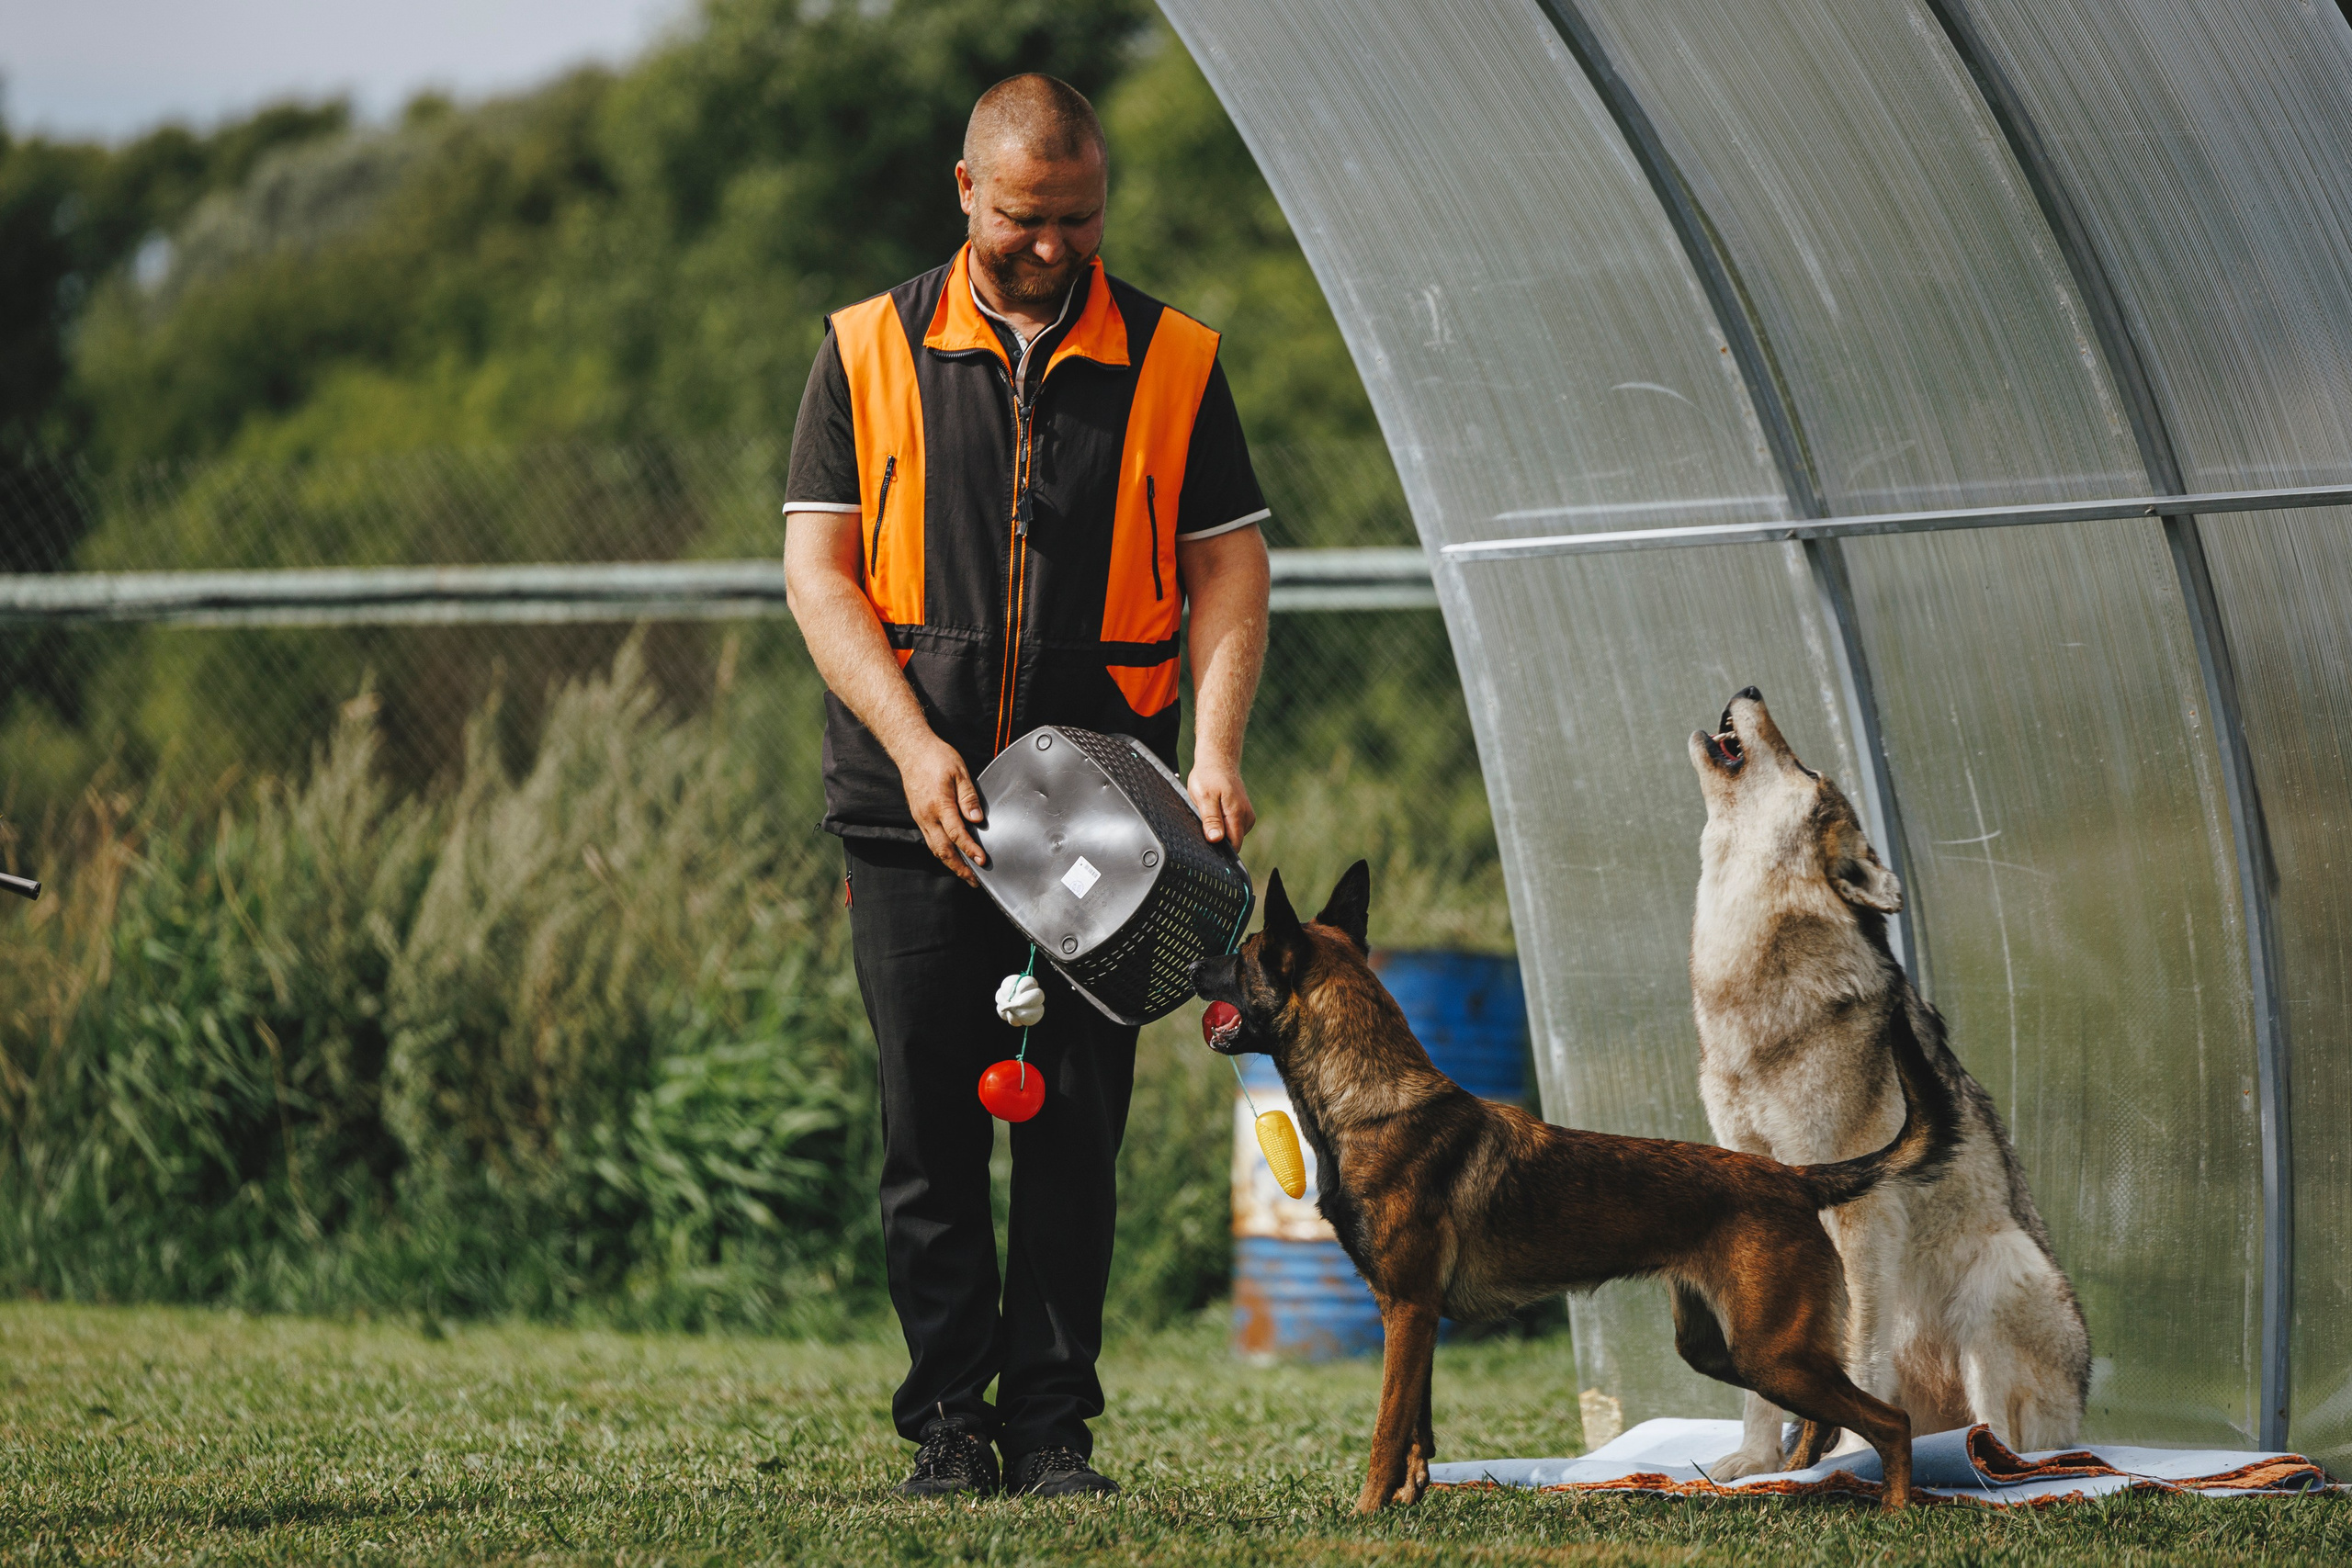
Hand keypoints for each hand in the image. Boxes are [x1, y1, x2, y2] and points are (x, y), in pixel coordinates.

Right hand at [900, 737, 986, 884]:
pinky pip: (930, 840)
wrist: (912, 750)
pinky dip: (941, 852)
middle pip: (943, 850)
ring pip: (935, 848)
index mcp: (940, 804)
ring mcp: (921, 817)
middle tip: (973, 880)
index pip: (957, 834)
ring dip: (950, 864)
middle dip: (959, 867)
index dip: (970, 850)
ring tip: (965, 874)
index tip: (982, 861)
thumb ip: (969, 797)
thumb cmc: (936, 757)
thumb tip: (977, 819)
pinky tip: (951, 856)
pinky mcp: (918, 816)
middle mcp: (927, 815)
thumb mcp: (959, 772)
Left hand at [1187, 758, 1255, 845]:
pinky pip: (1233, 827)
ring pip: (1232, 835)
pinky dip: (1222, 823)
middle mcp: (1246, 817)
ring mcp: (1247, 815)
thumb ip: (1211, 820)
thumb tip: (1215, 839)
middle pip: (1232, 842)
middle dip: (1217, 837)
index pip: (1233, 846)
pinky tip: (1215, 811)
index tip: (1206, 841)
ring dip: (1219, 829)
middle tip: (1204, 819)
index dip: (1219, 850)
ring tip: (1210, 811)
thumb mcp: (1204, 797)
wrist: (1219, 760)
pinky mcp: (1244, 814)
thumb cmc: (1209, 776)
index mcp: (1237, 815)